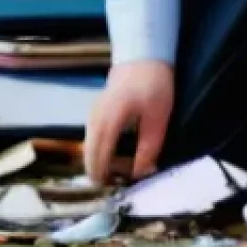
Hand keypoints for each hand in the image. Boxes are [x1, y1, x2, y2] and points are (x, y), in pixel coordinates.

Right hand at [84, 61, 173, 184]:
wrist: (144, 53)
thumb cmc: (154, 84)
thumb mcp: (158, 118)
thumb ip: (149, 147)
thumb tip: (141, 174)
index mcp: (109, 119)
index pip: (99, 156)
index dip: (104, 177)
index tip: (112, 192)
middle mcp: (95, 117)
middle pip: (88, 153)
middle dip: (98, 173)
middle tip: (113, 188)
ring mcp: (93, 112)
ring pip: (88, 145)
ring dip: (97, 162)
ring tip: (113, 176)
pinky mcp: (96, 110)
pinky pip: (91, 136)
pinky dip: (97, 150)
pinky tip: (111, 157)